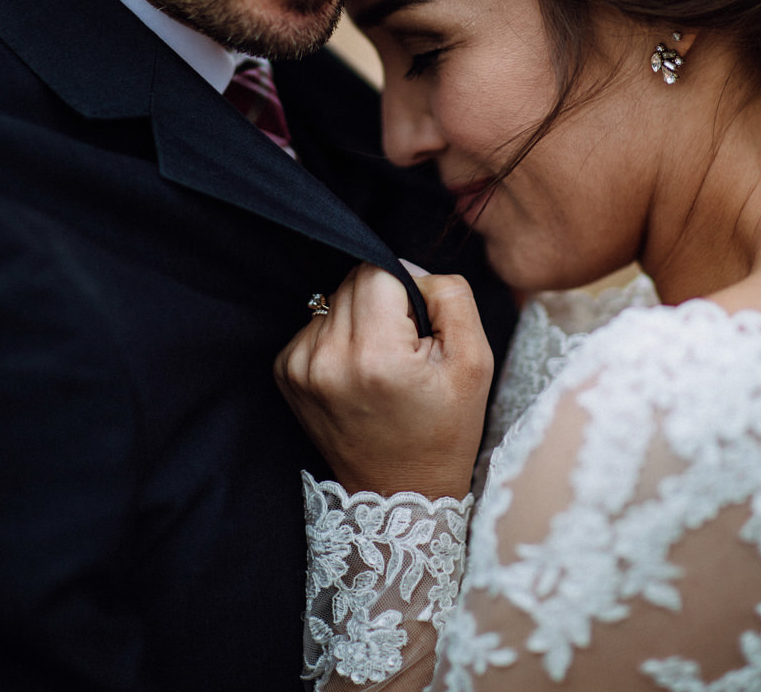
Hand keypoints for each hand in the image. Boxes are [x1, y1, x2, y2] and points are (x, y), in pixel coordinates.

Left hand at [275, 263, 493, 498]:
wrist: (399, 491)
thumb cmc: (443, 430)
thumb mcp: (474, 363)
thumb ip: (450, 297)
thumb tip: (411, 269)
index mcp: (374, 355)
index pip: (377, 271)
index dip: (407, 290)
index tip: (419, 328)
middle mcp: (327, 357)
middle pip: (352, 281)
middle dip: (383, 304)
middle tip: (404, 350)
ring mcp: (299, 366)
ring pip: (333, 300)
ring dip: (359, 319)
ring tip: (381, 364)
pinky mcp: (285, 372)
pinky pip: (315, 325)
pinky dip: (338, 338)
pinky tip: (357, 373)